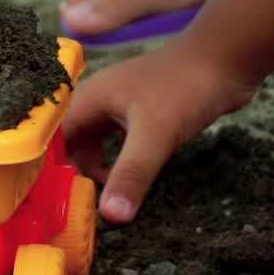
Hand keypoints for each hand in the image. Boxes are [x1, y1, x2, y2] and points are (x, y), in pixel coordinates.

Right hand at [62, 43, 255, 223]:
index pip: (50, 138)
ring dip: (97, 168)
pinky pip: (116, 143)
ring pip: (93, 144)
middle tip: (80, 204)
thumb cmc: (184, 87)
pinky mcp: (139, 114)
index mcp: (86, 100)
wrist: (227, 58)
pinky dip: (117, 161)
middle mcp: (95, 102)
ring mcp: (118, 107)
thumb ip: (131, 175)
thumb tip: (111, 216)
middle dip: (73, 172)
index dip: (46, 166)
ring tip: (105, 195)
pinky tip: (128, 178)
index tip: (48, 198)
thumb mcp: (155, 135)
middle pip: (69, 143)